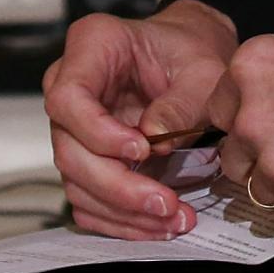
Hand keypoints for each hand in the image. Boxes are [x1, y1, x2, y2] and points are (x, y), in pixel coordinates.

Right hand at [43, 0, 237, 239]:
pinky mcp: (85, 157)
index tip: (142, 151)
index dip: (98, 133)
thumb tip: (157, 138)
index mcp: (92, 46)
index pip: (68, 98)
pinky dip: (121, 219)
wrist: (191, 57)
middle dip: (117, 186)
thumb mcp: (205, 66)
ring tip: (173, 220)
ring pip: (77, 182)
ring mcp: (72, 126)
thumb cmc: (192, 51)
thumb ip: (182, 99)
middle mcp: (69, 87)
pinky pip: (89, 198)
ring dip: (123, 211)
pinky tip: (157, 225)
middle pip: (69, 150)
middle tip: (165, 203)